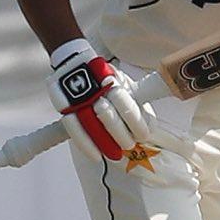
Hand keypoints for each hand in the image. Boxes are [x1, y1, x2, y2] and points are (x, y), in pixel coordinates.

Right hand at [46, 39, 180, 165]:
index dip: (136, 122)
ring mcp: (77, 96)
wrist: (76, 63)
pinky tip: (96, 156)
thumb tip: (155, 118)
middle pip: (108, 114)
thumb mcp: (128, 84)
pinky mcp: (64, 105)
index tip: (144, 136)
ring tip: (115, 154)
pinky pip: (72, 128)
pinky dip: (85, 144)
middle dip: (120, 134)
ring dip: (104, 142)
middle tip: (129, 146)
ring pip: (90, 122)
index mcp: (116, 81)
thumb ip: (141, 98)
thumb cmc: (108, 79)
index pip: (127, 104)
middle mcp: (95, 88)